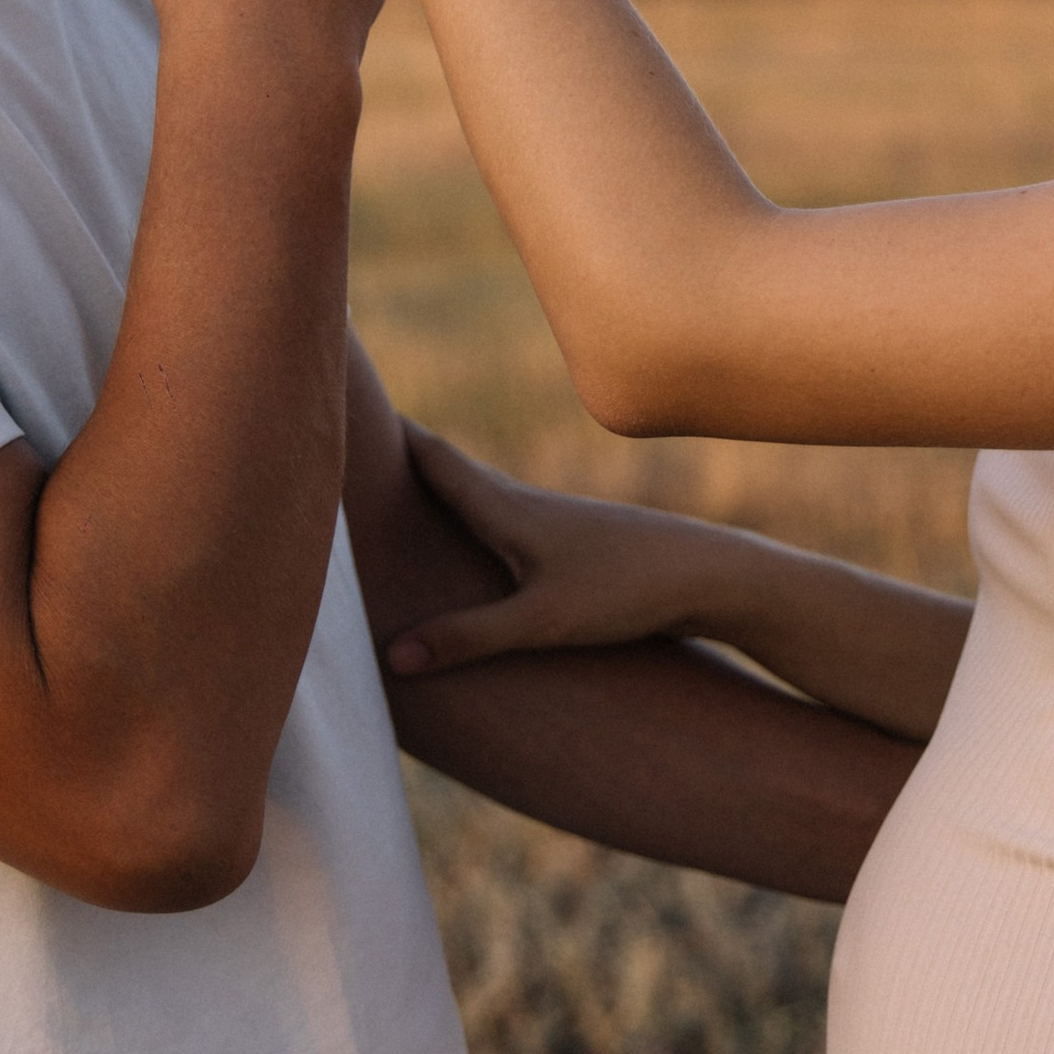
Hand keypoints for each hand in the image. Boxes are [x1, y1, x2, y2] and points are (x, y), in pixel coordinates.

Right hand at [379, 427, 735, 675]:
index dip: (385, 432)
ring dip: (437, 484)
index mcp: (508, 509)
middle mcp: (525, 504)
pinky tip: (478, 530)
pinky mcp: (575, 544)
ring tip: (398, 480)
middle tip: (352, 432)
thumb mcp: (543, 622)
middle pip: (450, 469)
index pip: (432, 459)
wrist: (711, 574)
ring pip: (479, 494)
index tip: (342, 397)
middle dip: (401, 454)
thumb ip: (468, 637)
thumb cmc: (628, 592)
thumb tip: (391, 656)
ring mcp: (553, 521)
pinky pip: (504, 519)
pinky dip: (471, 513)